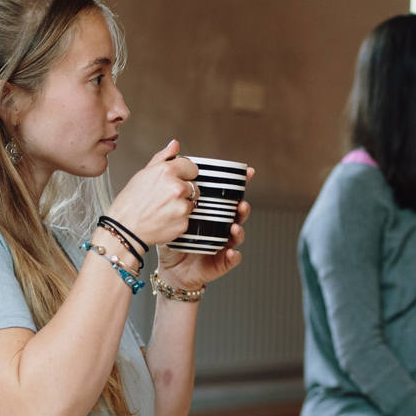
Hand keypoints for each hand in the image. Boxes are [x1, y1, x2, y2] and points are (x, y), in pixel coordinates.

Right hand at [103, 140, 198, 248]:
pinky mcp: (183, 223)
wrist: (124, 229)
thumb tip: (174, 145)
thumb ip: (163, 157)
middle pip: (194, 185)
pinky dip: (179, 219)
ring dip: (182, 204)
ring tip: (164, 207)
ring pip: (192, 202)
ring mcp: (181, 206)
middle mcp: (176, 188)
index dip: (184, 173)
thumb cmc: (129, 203)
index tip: (179, 178)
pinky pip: (188, 218)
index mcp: (167, 172)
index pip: (192, 167)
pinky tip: (165, 217)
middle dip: (183, 190)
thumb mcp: (143, 174)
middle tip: (166, 196)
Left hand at [155, 168, 254, 290]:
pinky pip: (231, 259)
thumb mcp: (166, 208)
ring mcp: (223, 245)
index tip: (248, 173)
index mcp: (212, 214)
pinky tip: (232, 252)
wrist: (168, 269)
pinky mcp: (221, 262)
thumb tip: (174, 147)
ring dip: (239, 231)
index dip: (241, 185)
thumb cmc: (171, 239)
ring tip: (234, 228)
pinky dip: (234, 256)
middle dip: (243, 209)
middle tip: (240, 204)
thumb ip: (170, 179)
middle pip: (237, 215)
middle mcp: (221, 228)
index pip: (228, 197)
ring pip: (237, 236)